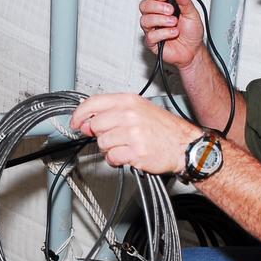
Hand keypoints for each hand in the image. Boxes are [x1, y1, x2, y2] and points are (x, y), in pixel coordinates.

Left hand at [70, 94, 201, 174]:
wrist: (185, 145)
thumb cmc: (164, 129)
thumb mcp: (139, 110)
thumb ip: (112, 113)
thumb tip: (87, 122)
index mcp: (129, 101)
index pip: (93, 103)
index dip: (79, 114)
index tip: (75, 123)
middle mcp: (130, 115)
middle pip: (95, 125)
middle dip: (99, 135)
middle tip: (112, 138)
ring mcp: (133, 133)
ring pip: (102, 143)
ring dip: (109, 149)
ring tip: (124, 147)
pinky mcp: (136, 151)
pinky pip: (112, 157)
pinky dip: (116, 160)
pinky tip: (128, 156)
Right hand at [140, 0, 204, 69]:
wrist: (193, 50)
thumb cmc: (191, 33)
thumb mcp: (192, 13)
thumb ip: (185, 0)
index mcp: (162, 6)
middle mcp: (155, 16)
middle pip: (143, 5)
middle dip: (158, 7)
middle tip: (171, 11)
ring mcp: (152, 29)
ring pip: (145, 20)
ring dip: (161, 20)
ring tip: (174, 24)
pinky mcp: (152, 42)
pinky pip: (150, 35)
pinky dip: (164, 34)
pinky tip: (173, 34)